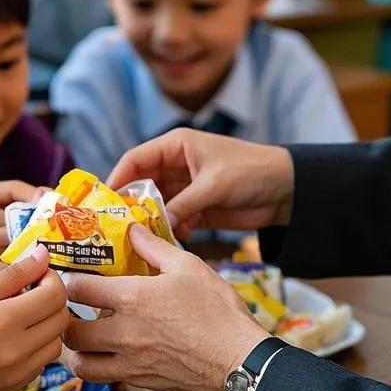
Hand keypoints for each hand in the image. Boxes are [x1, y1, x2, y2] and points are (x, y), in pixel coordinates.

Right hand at [0, 243, 69, 390]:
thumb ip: (10, 275)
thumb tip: (42, 254)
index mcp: (5, 320)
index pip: (55, 294)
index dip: (52, 278)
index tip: (38, 274)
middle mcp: (18, 349)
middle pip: (62, 317)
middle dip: (54, 299)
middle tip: (34, 291)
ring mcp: (19, 371)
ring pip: (57, 341)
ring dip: (50, 324)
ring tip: (25, 315)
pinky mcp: (16, 386)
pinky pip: (43, 361)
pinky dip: (39, 346)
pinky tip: (17, 338)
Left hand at [62, 226, 267, 390]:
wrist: (239, 361)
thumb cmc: (217, 311)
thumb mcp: (188, 267)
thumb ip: (155, 247)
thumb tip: (133, 229)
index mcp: (132, 298)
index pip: (79, 289)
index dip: (67, 280)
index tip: (66, 275)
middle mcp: (123, 333)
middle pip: (70, 331)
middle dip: (63, 318)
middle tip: (67, 309)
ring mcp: (130, 362)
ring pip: (80, 364)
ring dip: (74, 350)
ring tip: (80, 336)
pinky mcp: (141, 382)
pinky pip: (105, 378)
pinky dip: (97, 367)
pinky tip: (107, 354)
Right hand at [107, 129, 294, 236]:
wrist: (287, 189)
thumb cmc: (251, 171)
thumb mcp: (214, 185)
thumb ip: (183, 204)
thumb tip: (156, 224)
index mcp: (177, 145)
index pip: (136, 159)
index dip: (117, 178)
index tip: (103, 202)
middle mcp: (177, 165)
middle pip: (142, 184)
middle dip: (130, 205)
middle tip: (114, 228)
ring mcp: (187, 188)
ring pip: (157, 205)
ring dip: (149, 222)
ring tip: (136, 242)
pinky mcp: (198, 207)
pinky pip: (174, 219)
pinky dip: (169, 230)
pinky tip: (166, 244)